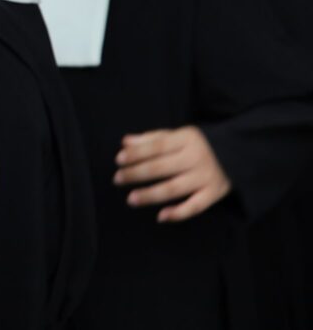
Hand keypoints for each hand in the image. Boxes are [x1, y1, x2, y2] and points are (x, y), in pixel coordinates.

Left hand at [113, 126, 231, 222]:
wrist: (236, 154)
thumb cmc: (196, 145)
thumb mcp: (177, 136)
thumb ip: (151, 139)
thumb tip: (125, 143)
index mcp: (186, 139)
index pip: (157, 146)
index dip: (137, 153)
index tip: (118, 160)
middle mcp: (196, 158)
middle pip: (162, 168)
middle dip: (137, 174)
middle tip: (117, 179)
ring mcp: (205, 177)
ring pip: (174, 189)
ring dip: (151, 195)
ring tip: (131, 199)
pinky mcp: (214, 194)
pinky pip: (195, 207)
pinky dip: (178, 213)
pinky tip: (161, 217)